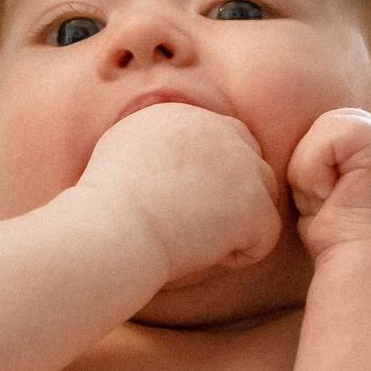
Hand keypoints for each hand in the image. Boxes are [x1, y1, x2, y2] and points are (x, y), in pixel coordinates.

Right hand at [76, 103, 284, 285]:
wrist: (112, 228)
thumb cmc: (106, 203)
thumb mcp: (121, 145)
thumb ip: (156, 137)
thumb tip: (168, 147)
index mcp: (186, 115)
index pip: (227, 139)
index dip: (214, 177)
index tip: (183, 202)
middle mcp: (219, 129)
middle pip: (252, 165)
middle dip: (233, 199)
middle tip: (193, 225)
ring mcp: (242, 165)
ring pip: (262, 200)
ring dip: (236, 225)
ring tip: (194, 239)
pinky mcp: (255, 203)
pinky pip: (265, 237)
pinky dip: (240, 255)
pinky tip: (204, 253)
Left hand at [287, 108, 370, 262]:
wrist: (367, 272)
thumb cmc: (342, 243)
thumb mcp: (332, 192)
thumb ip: (329, 161)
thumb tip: (303, 146)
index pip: (333, 130)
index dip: (317, 164)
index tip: (332, 203)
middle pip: (328, 123)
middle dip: (314, 164)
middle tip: (329, 203)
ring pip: (326, 126)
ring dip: (312, 169)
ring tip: (332, 201)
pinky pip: (327, 136)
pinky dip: (314, 171)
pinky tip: (332, 198)